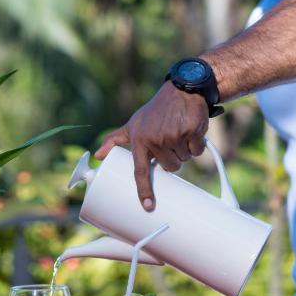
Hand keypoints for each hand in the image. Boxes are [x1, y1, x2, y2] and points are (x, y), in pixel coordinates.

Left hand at [95, 82, 208, 209]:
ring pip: (184, 160)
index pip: (140, 171)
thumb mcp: (133, 123)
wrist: (181, 90)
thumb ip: (115, 140)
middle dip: (172, 158)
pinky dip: (197, 143)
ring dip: (184, 150)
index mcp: (140, 140)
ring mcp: (174, 136)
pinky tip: (191, 129)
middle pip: (170, 167)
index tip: (148, 206)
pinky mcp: (192, 131)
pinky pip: (197, 151)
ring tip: (179, 132)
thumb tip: (97, 156)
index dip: (144, 190)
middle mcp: (156, 139)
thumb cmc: (155, 111)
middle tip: (170, 141)